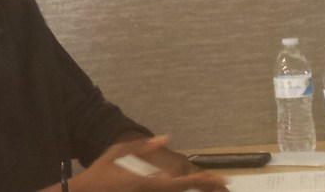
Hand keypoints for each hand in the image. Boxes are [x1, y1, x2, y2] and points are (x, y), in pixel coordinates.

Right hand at [68, 136, 228, 191]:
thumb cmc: (100, 171)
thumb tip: (166, 138)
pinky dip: (176, 189)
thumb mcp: (119, 151)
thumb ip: (144, 146)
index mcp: (147, 181)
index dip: (202, 180)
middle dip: (205, 186)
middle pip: (182, 191)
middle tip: (224, 183)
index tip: (220, 178)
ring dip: (192, 188)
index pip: (181, 182)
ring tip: (212, 184)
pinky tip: (184, 184)